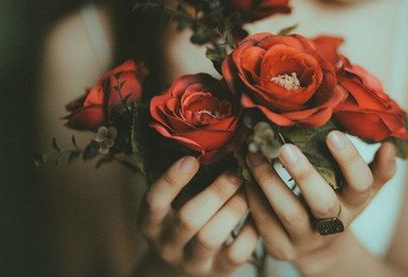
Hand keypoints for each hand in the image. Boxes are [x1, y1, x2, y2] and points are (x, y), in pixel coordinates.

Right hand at [137, 156, 258, 275]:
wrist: (183, 268)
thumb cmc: (180, 221)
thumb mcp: (173, 204)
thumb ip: (185, 182)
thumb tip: (216, 143)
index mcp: (150, 222)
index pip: (154, 201)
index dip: (172, 179)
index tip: (192, 158)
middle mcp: (167, 244)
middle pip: (188, 219)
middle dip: (216, 192)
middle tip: (235, 172)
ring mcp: (192, 261)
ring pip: (212, 237)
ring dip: (234, 208)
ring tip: (248, 189)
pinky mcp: (218, 272)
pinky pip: (236, 253)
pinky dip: (250, 231)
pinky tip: (257, 211)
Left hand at [245, 130, 395, 263]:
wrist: (320, 246)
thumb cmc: (339, 203)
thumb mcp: (360, 188)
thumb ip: (377, 169)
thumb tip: (390, 145)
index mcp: (355, 203)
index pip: (361, 184)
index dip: (349, 161)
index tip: (333, 135)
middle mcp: (334, 224)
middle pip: (323, 203)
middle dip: (304, 175)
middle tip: (285, 147)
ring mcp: (307, 239)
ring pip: (290, 214)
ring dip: (269, 182)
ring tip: (254, 154)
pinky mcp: (282, 247)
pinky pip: (265, 223)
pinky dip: (254, 197)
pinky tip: (244, 175)